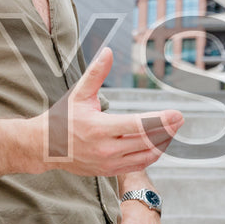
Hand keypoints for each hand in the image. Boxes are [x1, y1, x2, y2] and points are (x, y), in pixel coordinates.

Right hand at [35, 48, 183, 175]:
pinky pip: (138, 165)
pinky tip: (159, 143)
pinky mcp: (109, 172)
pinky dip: (152, 155)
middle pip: (147, 141)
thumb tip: (108, 51)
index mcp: (100, 128)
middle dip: (167, 130)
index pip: (139, 126)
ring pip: (146, 156)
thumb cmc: (62, 118)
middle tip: (180, 119)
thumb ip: (96, 73)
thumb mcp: (78, 93)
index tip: (178, 114)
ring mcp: (108, 163)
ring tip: (172, 130)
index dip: (161, 120)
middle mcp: (106, 149)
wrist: (44, 147)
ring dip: (163, 143)